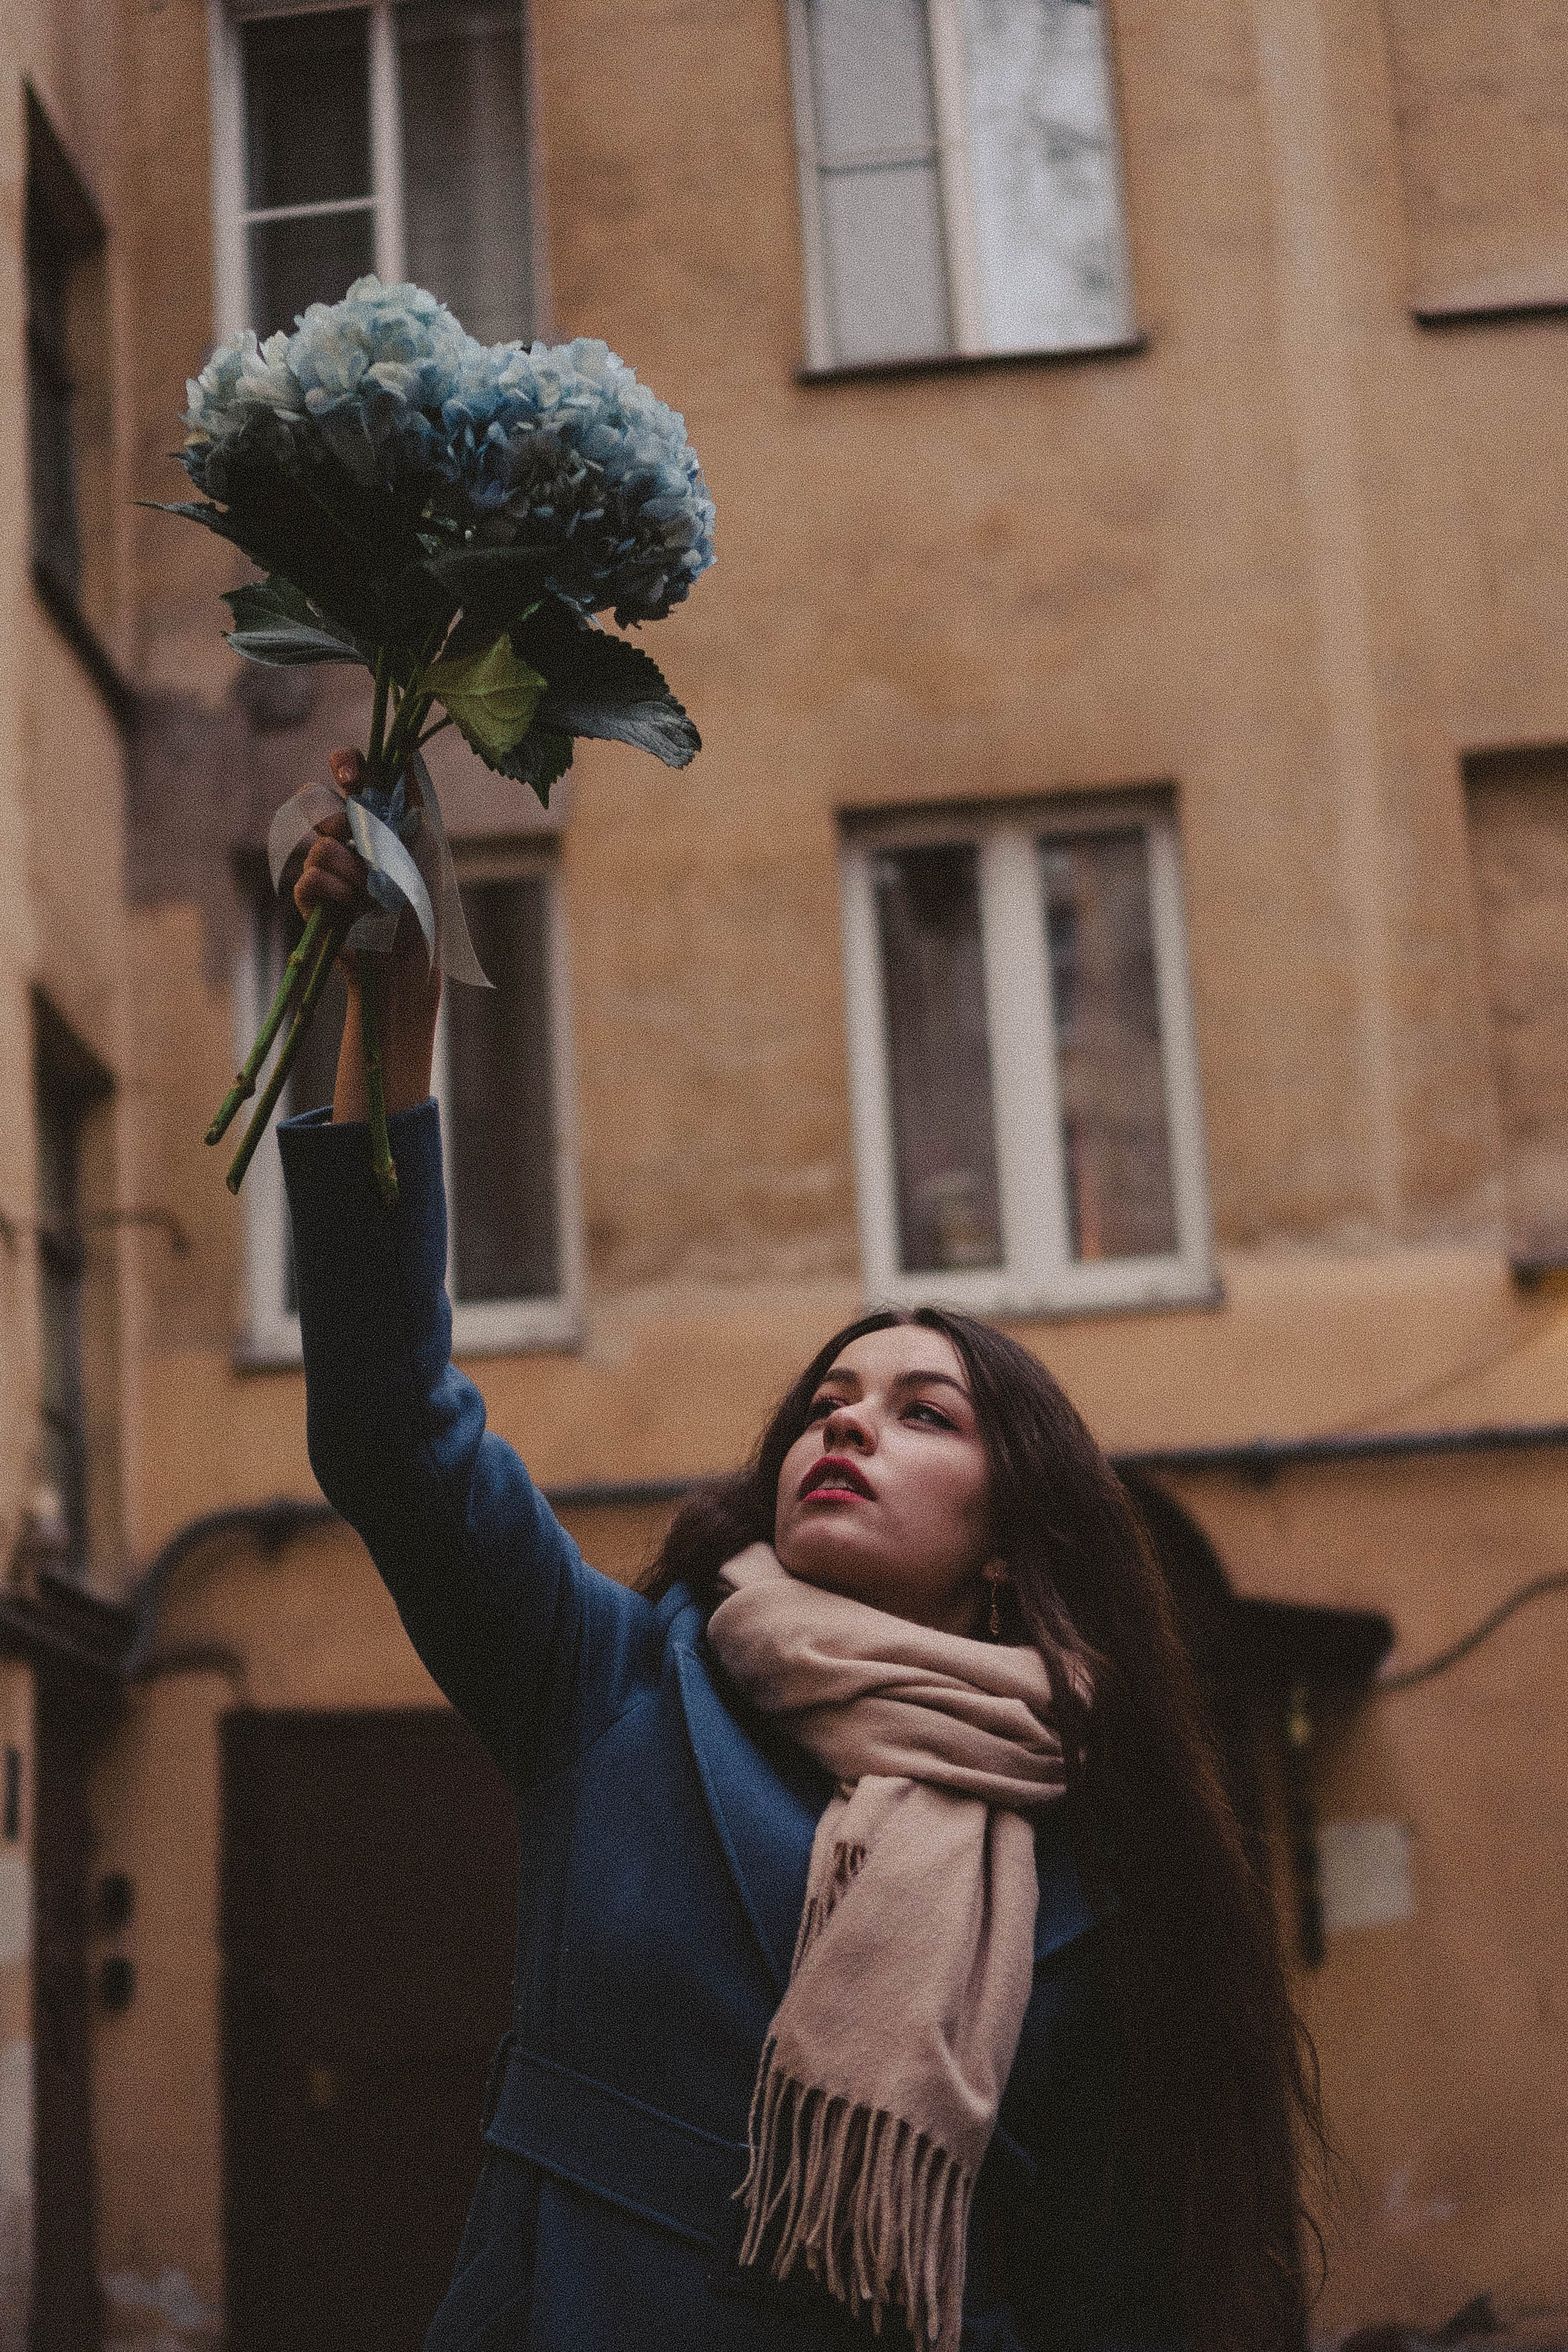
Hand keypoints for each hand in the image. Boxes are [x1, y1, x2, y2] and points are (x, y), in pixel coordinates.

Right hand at [297, 748, 442, 1122]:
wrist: (408, 961)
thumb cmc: (422, 904)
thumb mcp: (426, 843)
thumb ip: (409, 797)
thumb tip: (404, 751)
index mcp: (377, 818)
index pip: (351, 771)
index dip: (346, 763)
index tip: (351, 776)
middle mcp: (348, 838)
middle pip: (318, 798)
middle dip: (337, 815)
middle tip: (354, 834)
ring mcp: (327, 868)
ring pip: (316, 840)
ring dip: (347, 863)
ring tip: (368, 890)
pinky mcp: (312, 899)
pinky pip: (307, 876)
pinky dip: (331, 888)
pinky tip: (350, 904)